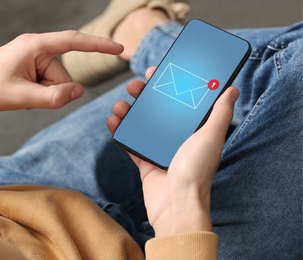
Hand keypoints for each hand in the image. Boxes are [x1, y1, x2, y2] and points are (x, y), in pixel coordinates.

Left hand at [0, 31, 123, 110]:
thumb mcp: (22, 97)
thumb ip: (54, 97)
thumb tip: (79, 91)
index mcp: (35, 46)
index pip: (73, 41)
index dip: (98, 45)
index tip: (118, 49)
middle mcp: (38, 48)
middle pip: (64, 75)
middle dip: (52, 91)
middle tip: (29, 96)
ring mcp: (36, 57)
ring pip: (58, 82)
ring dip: (45, 93)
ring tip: (23, 94)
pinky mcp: (34, 66)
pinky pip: (50, 83)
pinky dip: (41, 92)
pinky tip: (24, 92)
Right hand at [107, 67, 238, 236]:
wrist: (177, 206)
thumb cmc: (197, 171)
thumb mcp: (211, 137)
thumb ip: (220, 113)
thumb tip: (232, 89)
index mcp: (193, 130)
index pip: (180, 101)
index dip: (168, 85)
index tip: (157, 72)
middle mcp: (177, 138)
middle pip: (157, 110)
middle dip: (145, 95)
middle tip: (134, 85)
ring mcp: (159, 150)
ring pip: (141, 124)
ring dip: (129, 111)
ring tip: (120, 104)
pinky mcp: (145, 162)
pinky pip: (130, 143)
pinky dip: (120, 131)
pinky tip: (112, 120)